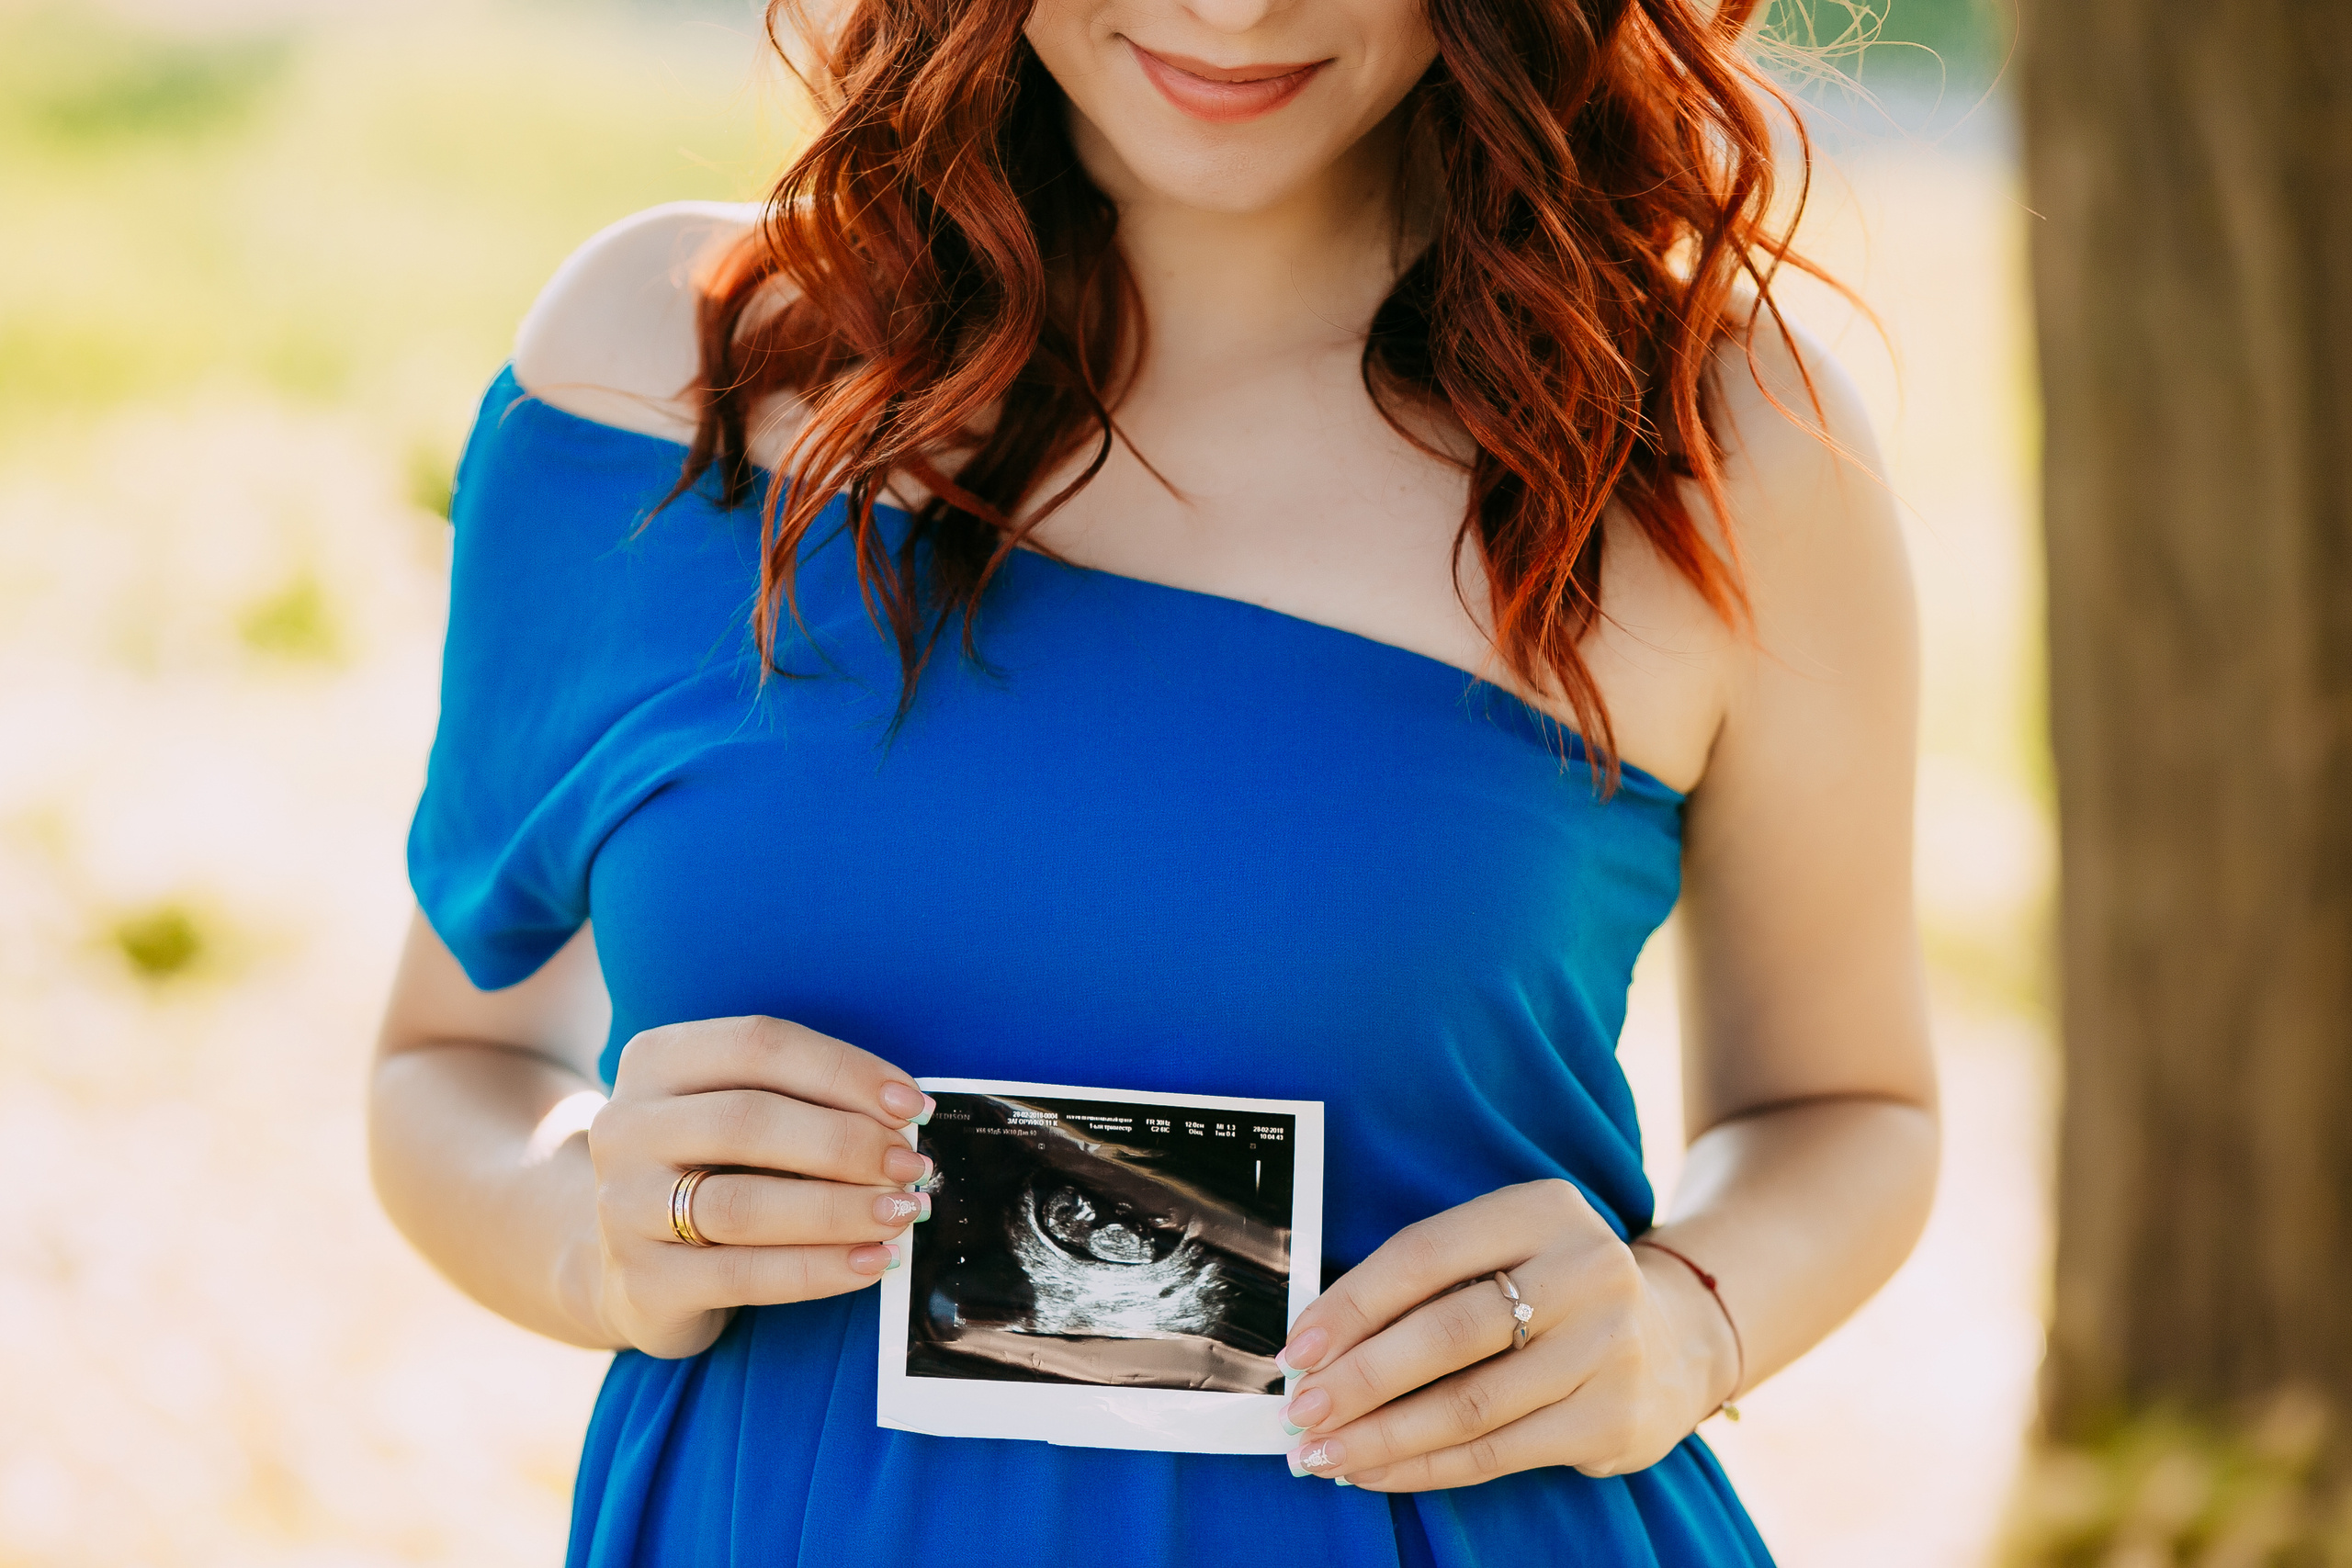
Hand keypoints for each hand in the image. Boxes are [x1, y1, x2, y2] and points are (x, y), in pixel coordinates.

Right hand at [573, 1015, 934, 1357]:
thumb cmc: (718, 1172)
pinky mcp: (642, 1280)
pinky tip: (871, 1262)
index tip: (911, 1104)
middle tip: (911, 1165)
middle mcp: (625, 1126)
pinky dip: (818, 1270)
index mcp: (656, 1062)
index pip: (758, 1045)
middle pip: (748, 1120)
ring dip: (840, 1209)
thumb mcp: (742, 1117)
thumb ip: (805, 1104)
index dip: (843, 1071)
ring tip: (902, 1213)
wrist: (639, 1269)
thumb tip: (905, 1114)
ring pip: (744, 1204)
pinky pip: (742, 1275)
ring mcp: (623, 1206)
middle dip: (846, 1142)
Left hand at [1274, 1180, 1738, 1490]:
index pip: (1424, 1255)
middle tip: (1302, 1408)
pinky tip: (1377, 1471)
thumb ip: (1428, 1281)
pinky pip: (1497, 1453)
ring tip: (1325, 1453)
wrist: (1676, 1336)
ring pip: (1469, 1407)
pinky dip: (1424, 1467)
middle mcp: (1585, 1271)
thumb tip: (1320, 1342)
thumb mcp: (1506, 1248)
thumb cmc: (1554, 1288)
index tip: (1299, 1347)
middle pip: (1447, 1334)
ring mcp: (1608, 1349)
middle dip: (1359, 1380)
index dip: (1352, 1305)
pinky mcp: (1613, 1418)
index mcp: (1542, 1210)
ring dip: (1381, 1437)